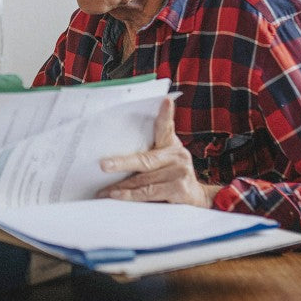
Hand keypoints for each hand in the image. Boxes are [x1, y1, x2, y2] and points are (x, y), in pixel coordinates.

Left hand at [96, 96, 221, 207]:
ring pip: (143, 180)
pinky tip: (118, 196)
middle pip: (145, 159)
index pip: (166, 127)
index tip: (166, 101)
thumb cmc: (172, 179)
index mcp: (171, 145)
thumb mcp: (164, 163)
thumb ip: (147, 157)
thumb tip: (112, 160)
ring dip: (121, 187)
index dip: (166, 114)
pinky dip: (131, 195)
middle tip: (103, 165)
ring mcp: (180, 172)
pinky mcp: (180, 188)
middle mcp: (178, 155)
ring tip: (105, 191)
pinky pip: (149, 192)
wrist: (197, 199)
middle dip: (121, 163)